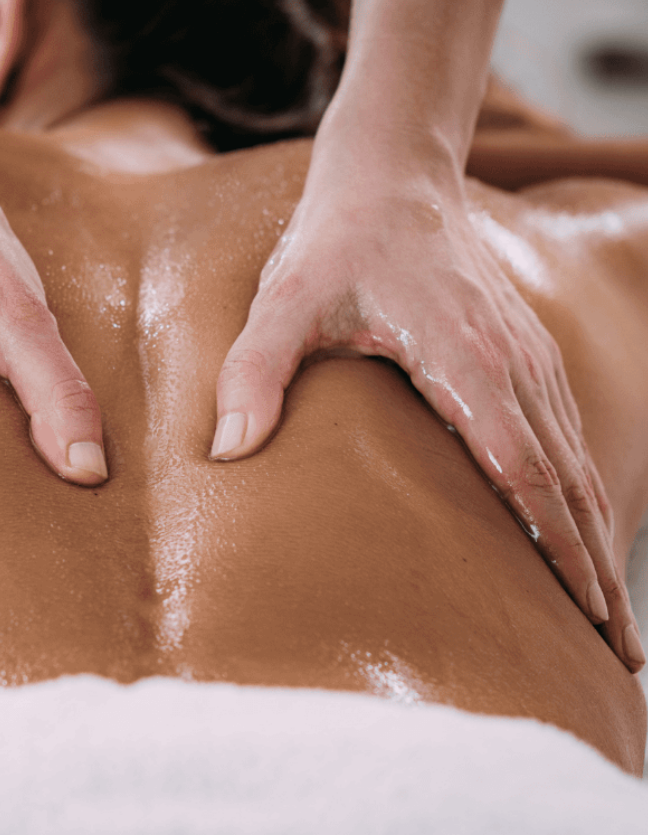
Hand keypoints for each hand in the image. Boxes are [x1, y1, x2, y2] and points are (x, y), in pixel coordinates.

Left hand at [209, 144, 644, 672]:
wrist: (389, 177)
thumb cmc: (334, 244)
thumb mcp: (283, 304)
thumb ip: (253, 374)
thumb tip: (226, 453)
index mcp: (470, 362)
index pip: (527, 476)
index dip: (560, 553)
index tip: (590, 621)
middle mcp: (517, 366)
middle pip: (571, 487)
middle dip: (599, 574)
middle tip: (622, 657)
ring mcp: (528, 358)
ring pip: (578, 466)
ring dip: (598, 540)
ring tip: (612, 621)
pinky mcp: (523, 353)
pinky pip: (565, 438)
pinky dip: (580, 497)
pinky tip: (579, 534)